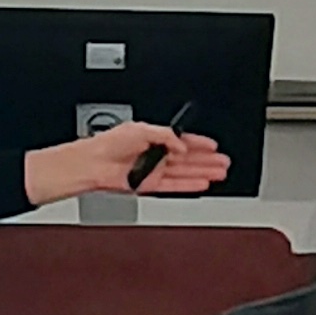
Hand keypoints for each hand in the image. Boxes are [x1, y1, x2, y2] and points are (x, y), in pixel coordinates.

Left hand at [22, 123, 231, 204]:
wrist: (92, 163)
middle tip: (224, 162)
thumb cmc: (108, 143)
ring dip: (202, 172)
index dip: (199, 143)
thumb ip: (166, 136)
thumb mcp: (141, 129)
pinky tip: (202, 183)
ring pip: (183, 172)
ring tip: (219, 173)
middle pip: (186, 158)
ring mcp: (152, 170)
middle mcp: (153, 154)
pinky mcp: (148, 185)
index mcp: (152, 137)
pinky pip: (173, 185)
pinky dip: (189, 185)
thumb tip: (182, 146)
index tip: (214, 147)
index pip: (181, 141)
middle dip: (206, 160)